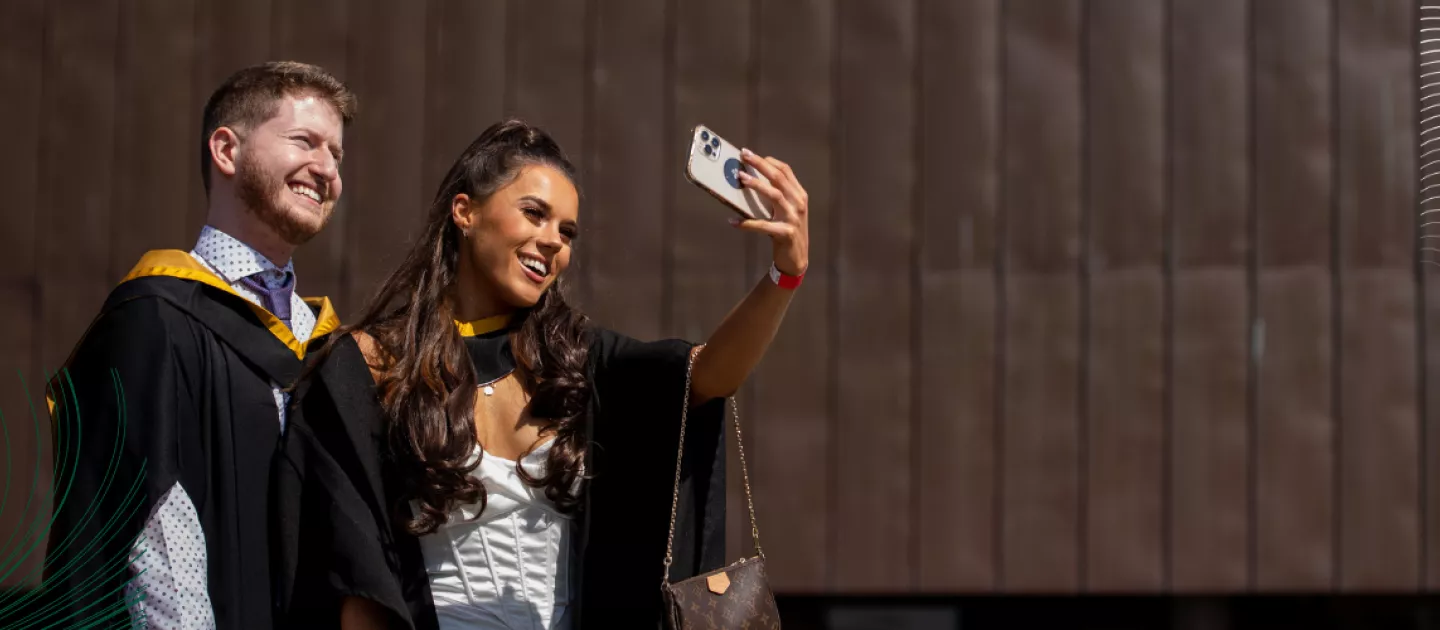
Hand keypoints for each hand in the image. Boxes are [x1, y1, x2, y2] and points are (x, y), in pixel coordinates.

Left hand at [731, 148, 809, 276]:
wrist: (797, 259)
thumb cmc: (785, 231)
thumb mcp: (784, 211)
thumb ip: (773, 196)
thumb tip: (747, 180)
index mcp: (799, 195)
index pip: (785, 170)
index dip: (767, 161)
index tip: (749, 154)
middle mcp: (799, 203)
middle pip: (779, 178)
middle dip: (760, 165)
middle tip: (744, 156)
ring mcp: (794, 218)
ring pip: (775, 195)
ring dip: (757, 185)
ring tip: (741, 179)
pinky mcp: (786, 233)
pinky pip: (764, 226)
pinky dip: (747, 224)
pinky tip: (733, 222)